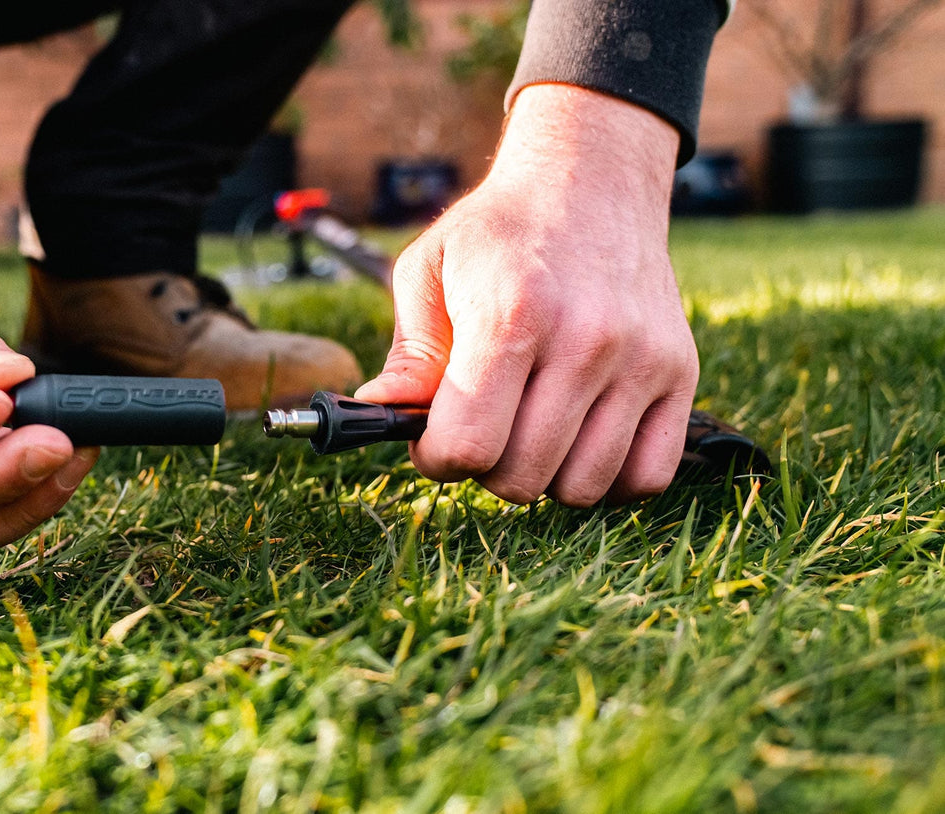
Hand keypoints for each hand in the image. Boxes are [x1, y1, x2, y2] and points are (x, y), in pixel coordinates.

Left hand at [355, 85, 698, 505]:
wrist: (591, 180)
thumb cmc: (498, 234)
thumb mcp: (429, 271)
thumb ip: (409, 354)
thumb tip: (379, 414)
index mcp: (511, 316)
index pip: (469, 445)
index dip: (437, 458)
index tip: (434, 438)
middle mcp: (585, 341)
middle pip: (522, 477)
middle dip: (487, 468)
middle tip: (483, 427)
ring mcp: (641, 360)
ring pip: (583, 488)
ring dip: (546, 476)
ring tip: (531, 428)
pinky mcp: (681, 373)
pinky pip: (647, 476)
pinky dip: (608, 478)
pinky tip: (580, 440)